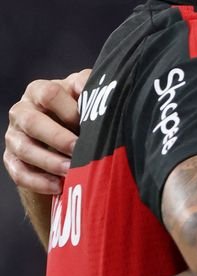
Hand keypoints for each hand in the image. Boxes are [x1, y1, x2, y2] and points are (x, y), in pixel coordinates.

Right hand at [5, 68, 88, 194]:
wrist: (62, 130)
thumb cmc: (78, 107)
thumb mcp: (85, 93)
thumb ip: (91, 89)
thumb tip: (106, 96)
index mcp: (39, 90)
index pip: (49, 94)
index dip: (69, 109)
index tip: (88, 123)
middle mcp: (22, 110)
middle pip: (33, 123)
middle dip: (58, 138)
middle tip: (79, 149)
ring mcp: (14, 135)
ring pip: (24, 149)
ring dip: (49, 162)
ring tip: (71, 171)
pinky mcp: (11, 158)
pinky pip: (19, 172)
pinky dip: (38, 181)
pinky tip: (58, 186)